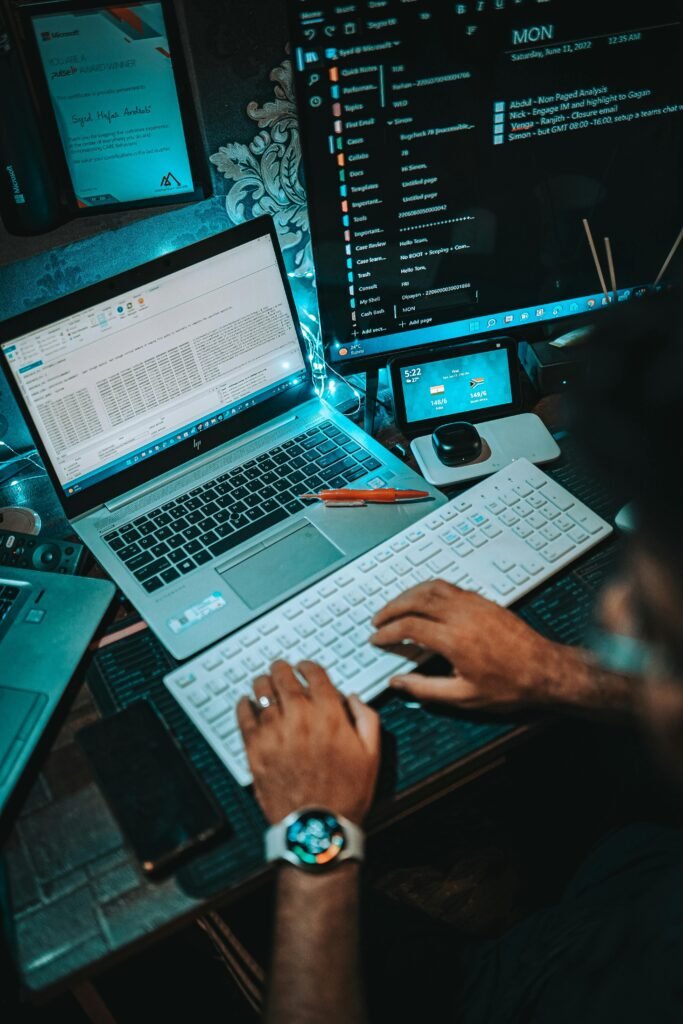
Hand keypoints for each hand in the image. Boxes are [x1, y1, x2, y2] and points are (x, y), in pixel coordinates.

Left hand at [237, 660, 379, 824]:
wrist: (316, 827)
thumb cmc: (346, 793)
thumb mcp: (371, 754)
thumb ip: (366, 718)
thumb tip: (352, 698)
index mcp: (329, 714)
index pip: (314, 673)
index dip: (308, 666)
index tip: (305, 667)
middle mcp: (300, 716)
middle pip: (283, 676)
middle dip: (283, 669)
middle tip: (281, 670)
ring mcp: (274, 730)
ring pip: (261, 690)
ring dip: (264, 683)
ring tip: (264, 684)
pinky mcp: (255, 747)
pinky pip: (244, 715)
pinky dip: (244, 705)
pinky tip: (246, 703)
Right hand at [370, 579, 562, 710]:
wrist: (546, 670)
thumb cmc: (509, 686)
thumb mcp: (464, 696)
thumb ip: (425, 689)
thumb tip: (398, 683)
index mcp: (453, 639)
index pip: (409, 627)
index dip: (387, 632)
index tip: (376, 639)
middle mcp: (461, 615)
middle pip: (415, 600)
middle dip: (391, 608)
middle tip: (378, 620)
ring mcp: (473, 604)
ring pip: (431, 587)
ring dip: (408, 594)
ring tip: (395, 606)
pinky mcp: (483, 600)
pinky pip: (448, 586)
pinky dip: (428, 589)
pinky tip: (424, 600)